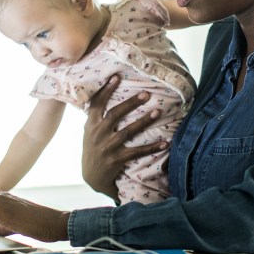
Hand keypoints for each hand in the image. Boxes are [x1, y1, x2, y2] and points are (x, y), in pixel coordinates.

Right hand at [82, 76, 167, 199]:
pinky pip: (137, 152)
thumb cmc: (93, 149)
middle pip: (115, 114)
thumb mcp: (89, 132)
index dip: (105, 90)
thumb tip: (104, 95)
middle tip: (146, 94)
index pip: (96, 104)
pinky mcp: (117, 159)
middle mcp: (98, 134)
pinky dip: (151, 147)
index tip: (116, 77)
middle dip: (131, 103)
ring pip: (128, 131)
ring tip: (157, 112)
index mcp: (91, 125)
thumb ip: (96, 117)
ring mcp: (108, 147)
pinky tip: (164, 143)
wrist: (91, 176)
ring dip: (144, 121)